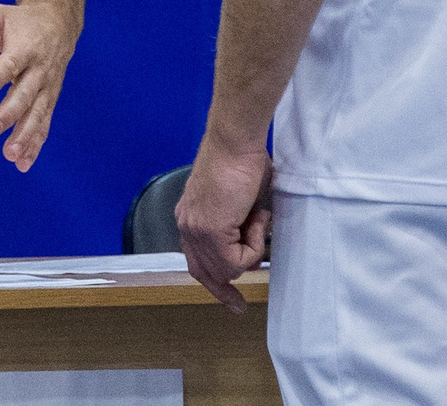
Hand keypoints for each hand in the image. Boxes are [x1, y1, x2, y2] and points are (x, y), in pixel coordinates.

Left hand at [0, 0, 77, 168]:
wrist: (59, 23)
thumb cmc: (22, 21)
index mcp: (26, 47)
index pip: (9, 64)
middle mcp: (39, 69)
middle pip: (24, 94)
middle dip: (9, 114)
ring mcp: (47, 86)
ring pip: (37, 114)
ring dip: (24, 136)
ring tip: (10, 154)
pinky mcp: (50, 98)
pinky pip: (44, 123)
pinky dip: (35, 144)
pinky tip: (23, 163)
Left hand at [176, 140, 273, 312]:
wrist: (235, 140)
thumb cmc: (242, 159)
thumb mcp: (240, 199)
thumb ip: (240, 222)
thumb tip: (253, 235)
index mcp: (190, 216)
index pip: (195, 259)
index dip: (212, 281)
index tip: (228, 298)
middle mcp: (187, 225)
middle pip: (204, 273)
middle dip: (224, 290)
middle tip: (237, 306)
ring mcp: (196, 230)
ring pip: (227, 269)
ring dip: (251, 250)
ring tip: (258, 217)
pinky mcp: (210, 232)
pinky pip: (238, 260)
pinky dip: (255, 245)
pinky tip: (257, 217)